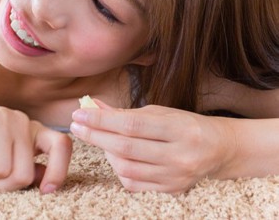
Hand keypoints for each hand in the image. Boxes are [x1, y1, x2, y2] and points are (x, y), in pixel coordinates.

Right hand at [0, 100, 71, 192]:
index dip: (58, 171)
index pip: (61, 145)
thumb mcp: (9, 159)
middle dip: (6, 184)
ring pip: (1, 169)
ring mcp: (0, 115)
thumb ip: (30, 168)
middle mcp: (21, 120)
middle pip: (24, 172)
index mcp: (34, 130)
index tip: (45, 191)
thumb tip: (47, 182)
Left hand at [70, 101, 234, 192]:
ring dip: (105, 152)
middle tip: (76, 125)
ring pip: (126, 168)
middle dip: (95, 135)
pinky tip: (114, 156)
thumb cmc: (186, 125)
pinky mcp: (172, 190)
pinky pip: (133, 183)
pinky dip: (118, 169)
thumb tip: (91, 105)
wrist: (220, 150)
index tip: (79, 113)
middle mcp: (180, 155)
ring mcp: (176, 177)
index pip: (131, 126)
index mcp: (179, 129)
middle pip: (126, 148)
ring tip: (98, 138)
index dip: (101, 120)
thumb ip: (125, 113)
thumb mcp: (159, 112)